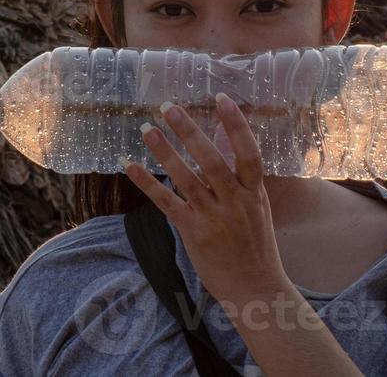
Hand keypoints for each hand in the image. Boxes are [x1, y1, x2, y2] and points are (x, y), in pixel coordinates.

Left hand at [123, 92, 288, 304]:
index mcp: (254, 193)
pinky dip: (147, 183)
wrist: (255, 289)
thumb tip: (222, 138)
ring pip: (186, 179)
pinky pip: (167, 203)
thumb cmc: (255, 245)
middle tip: (169, 107)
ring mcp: (213, 218)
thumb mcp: (257, 207)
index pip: (249, 153)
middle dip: (190, 132)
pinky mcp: (193, 232)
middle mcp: (235, 202)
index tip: (221, 98)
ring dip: (165, 152)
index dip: (236, 125)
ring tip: (147, 128)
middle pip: (212, 161)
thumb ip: (240, 176)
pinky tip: (129, 165)